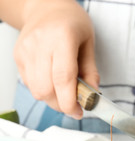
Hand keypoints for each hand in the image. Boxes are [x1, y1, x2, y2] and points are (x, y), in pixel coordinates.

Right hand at [13, 0, 98, 118]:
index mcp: (62, 38)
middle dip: (61, 104)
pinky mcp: (18, 57)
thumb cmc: (72, 23)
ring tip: (65, 94)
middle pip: (46, 89)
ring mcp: (26, 51)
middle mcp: (40, 44)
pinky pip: (29, 84)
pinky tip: (53, 83)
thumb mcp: (89, 43)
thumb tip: (92, 96)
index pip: (63, 77)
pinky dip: (43, 91)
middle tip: (75, 105)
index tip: (79, 112)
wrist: (47, 8)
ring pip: (36, 90)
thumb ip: (91, 71)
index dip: (70, 101)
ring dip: (52, 100)